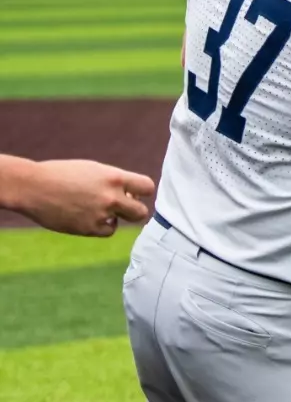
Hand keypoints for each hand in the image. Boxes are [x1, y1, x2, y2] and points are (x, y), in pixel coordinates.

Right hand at [0, 157, 154, 235]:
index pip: (147, 187)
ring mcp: (100, 214)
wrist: (32, 186)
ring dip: (114, 217)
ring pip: (122, 222)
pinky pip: (107, 231)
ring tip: (94, 207)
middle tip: (124, 207)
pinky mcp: (88, 228)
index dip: (142, 192)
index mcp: (113, 177)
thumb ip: (114, 181)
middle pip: (141, 212)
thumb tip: (132, 194)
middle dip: (134, 210)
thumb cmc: (62, 174)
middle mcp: (110, 197)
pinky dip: (101, 226)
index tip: (134, 193)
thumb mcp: (93, 170)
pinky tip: (87, 216)